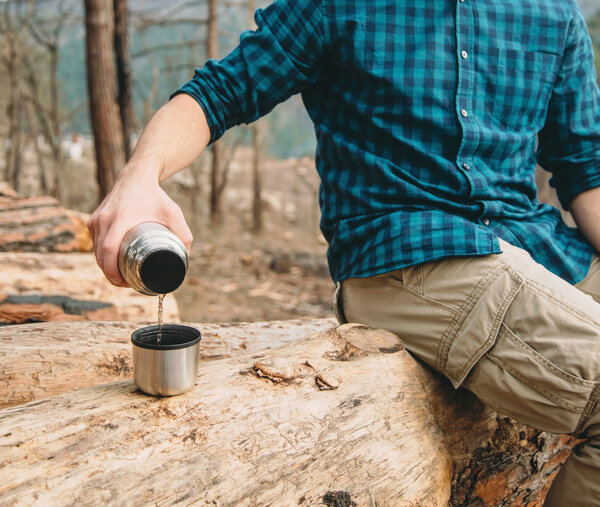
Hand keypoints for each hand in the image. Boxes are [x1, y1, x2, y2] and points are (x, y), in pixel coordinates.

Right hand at [87, 163, 192, 286]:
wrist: (136, 176)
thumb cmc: (156, 196)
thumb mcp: (173, 213)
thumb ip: (183, 234)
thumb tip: (186, 257)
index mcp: (120, 218)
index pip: (108, 250)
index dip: (112, 271)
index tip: (123, 283)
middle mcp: (104, 219)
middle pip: (99, 255)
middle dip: (110, 274)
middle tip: (125, 284)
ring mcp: (96, 219)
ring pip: (95, 250)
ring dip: (104, 266)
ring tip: (120, 277)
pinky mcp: (93, 219)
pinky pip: (94, 242)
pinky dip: (100, 255)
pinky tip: (109, 264)